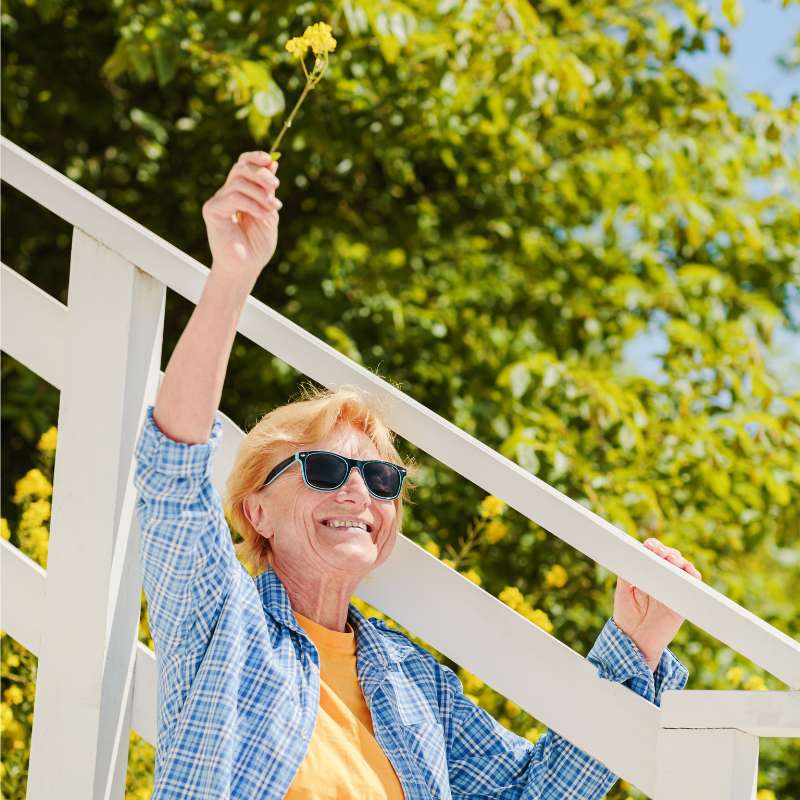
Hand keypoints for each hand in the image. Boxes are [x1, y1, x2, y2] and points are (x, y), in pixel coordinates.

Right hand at [202, 151, 281, 289]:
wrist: (246, 267)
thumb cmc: (257, 245)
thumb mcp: (269, 213)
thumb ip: (269, 190)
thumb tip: (273, 161)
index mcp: (241, 192)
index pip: (244, 164)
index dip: (256, 158)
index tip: (270, 159)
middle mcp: (228, 193)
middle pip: (240, 167)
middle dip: (261, 174)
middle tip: (275, 186)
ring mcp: (219, 201)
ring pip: (238, 181)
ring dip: (260, 192)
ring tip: (273, 207)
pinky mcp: (212, 211)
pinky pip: (233, 197)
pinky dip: (252, 203)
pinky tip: (262, 214)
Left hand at [612, 538, 701, 670]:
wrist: (634, 639)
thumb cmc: (627, 614)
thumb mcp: (623, 589)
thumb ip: (627, 573)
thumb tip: (634, 556)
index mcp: (647, 573)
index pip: (655, 554)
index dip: (654, 546)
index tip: (649, 545)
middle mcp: (662, 579)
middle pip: (671, 557)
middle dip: (666, 551)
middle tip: (658, 552)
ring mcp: (674, 589)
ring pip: (684, 568)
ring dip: (678, 560)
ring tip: (669, 559)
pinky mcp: (683, 602)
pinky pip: (694, 585)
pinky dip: (692, 575)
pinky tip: (684, 569)